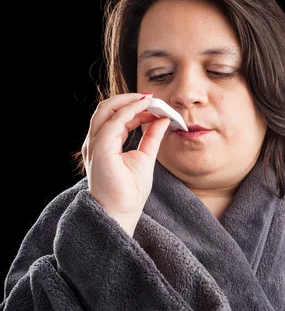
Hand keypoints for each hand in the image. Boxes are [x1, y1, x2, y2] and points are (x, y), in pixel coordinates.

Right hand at [81, 93, 169, 235]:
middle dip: (130, 99)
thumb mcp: (145, 157)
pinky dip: (129, 110)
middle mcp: (96, 141)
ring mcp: (95, 144)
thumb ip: (152, 137)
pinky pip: (113, 122)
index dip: (135, 108)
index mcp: (104, 144)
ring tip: (150, 100)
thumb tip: (163, 119)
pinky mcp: (100, 149)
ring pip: (106, 109)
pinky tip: (145, 107)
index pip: (116, 116)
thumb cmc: (129, 192)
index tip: (155, 106)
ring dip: (130, 101)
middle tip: (153, 98)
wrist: (121, 212)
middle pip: (107, 108)